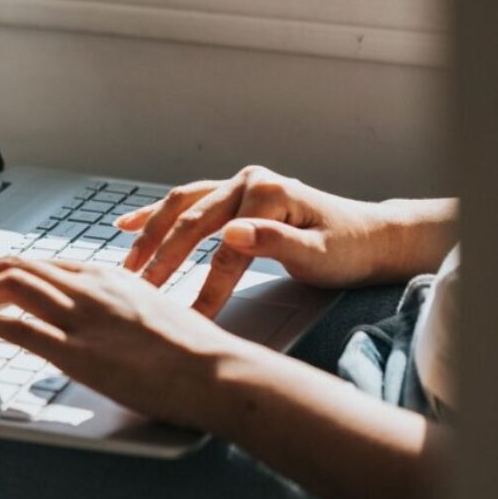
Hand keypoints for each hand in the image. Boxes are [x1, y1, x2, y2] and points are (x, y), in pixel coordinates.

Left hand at [0, 257, 235, 428]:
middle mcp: (89, 288)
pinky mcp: (75, 352)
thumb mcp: (154, 309)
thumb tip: (110, 318)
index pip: (45, 264)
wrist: (215, 369)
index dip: (12, 273)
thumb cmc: (194, 349)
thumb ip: (123, 306)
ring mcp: (80, 318)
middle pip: (20, 266)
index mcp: (108, 276)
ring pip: (11, 284)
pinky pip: (14, 326)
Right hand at [115, 165, 420, 317]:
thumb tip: (231, 233)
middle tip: (140, 291)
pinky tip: (127, 224)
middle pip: (193, 222)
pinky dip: (156, 213)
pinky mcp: (233, 195)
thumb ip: (275, 242)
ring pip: (181, 207)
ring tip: (128, 265)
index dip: (206, 285)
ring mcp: (238, 184)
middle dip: (163, 259)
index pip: (226, 247)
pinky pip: (186, 201)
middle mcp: (248, 181)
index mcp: (269, 193)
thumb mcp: (320, 254)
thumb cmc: (348, 249)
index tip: (188, 317)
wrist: (370, 236)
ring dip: (150, 235)